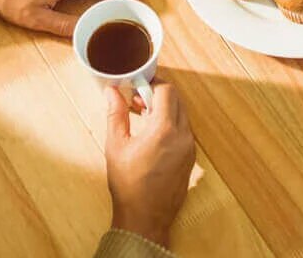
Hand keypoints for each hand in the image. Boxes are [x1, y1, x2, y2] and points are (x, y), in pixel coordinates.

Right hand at [106, 81, 194, 246]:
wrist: (145, 219)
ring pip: (182, 114)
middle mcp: (183, 136)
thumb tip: (112, 91)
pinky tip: (153, 133)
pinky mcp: (190, 159)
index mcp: (165, 130)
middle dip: (158, 94)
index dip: (152, 84)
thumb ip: (116, 114)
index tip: (137, 86)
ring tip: (143, 115)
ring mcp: (189, 148)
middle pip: (177, 100)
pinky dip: (171, 123)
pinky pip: (184, 130)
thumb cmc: (129, 184)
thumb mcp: (116, 145)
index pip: (167, 91)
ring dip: (165, 109)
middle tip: (138, 100)